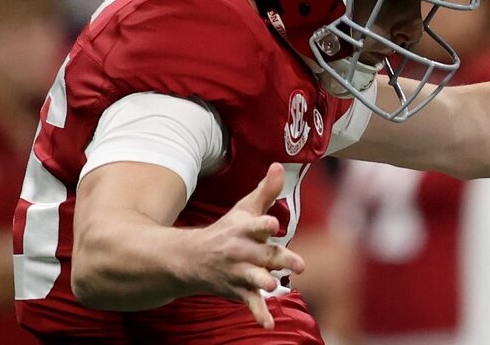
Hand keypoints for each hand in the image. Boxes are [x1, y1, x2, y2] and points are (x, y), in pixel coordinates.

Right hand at [191, 163, 304, 329]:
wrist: (191, 258)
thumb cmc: (226, 230)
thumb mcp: (244, 209)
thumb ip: (266, 191)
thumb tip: (278, 166)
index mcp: (244, 230)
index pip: (255, 225)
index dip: (264, 224)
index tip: (273, 223)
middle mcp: (241, 251)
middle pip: (263, 255)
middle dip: (279, 259)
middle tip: (299, 264)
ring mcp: (239, 272)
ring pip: (253, 279)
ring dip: (263, 282)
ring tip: (273, 286)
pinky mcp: (238, 290)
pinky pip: (249, 303)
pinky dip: (258, 314)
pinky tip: (268, 323)